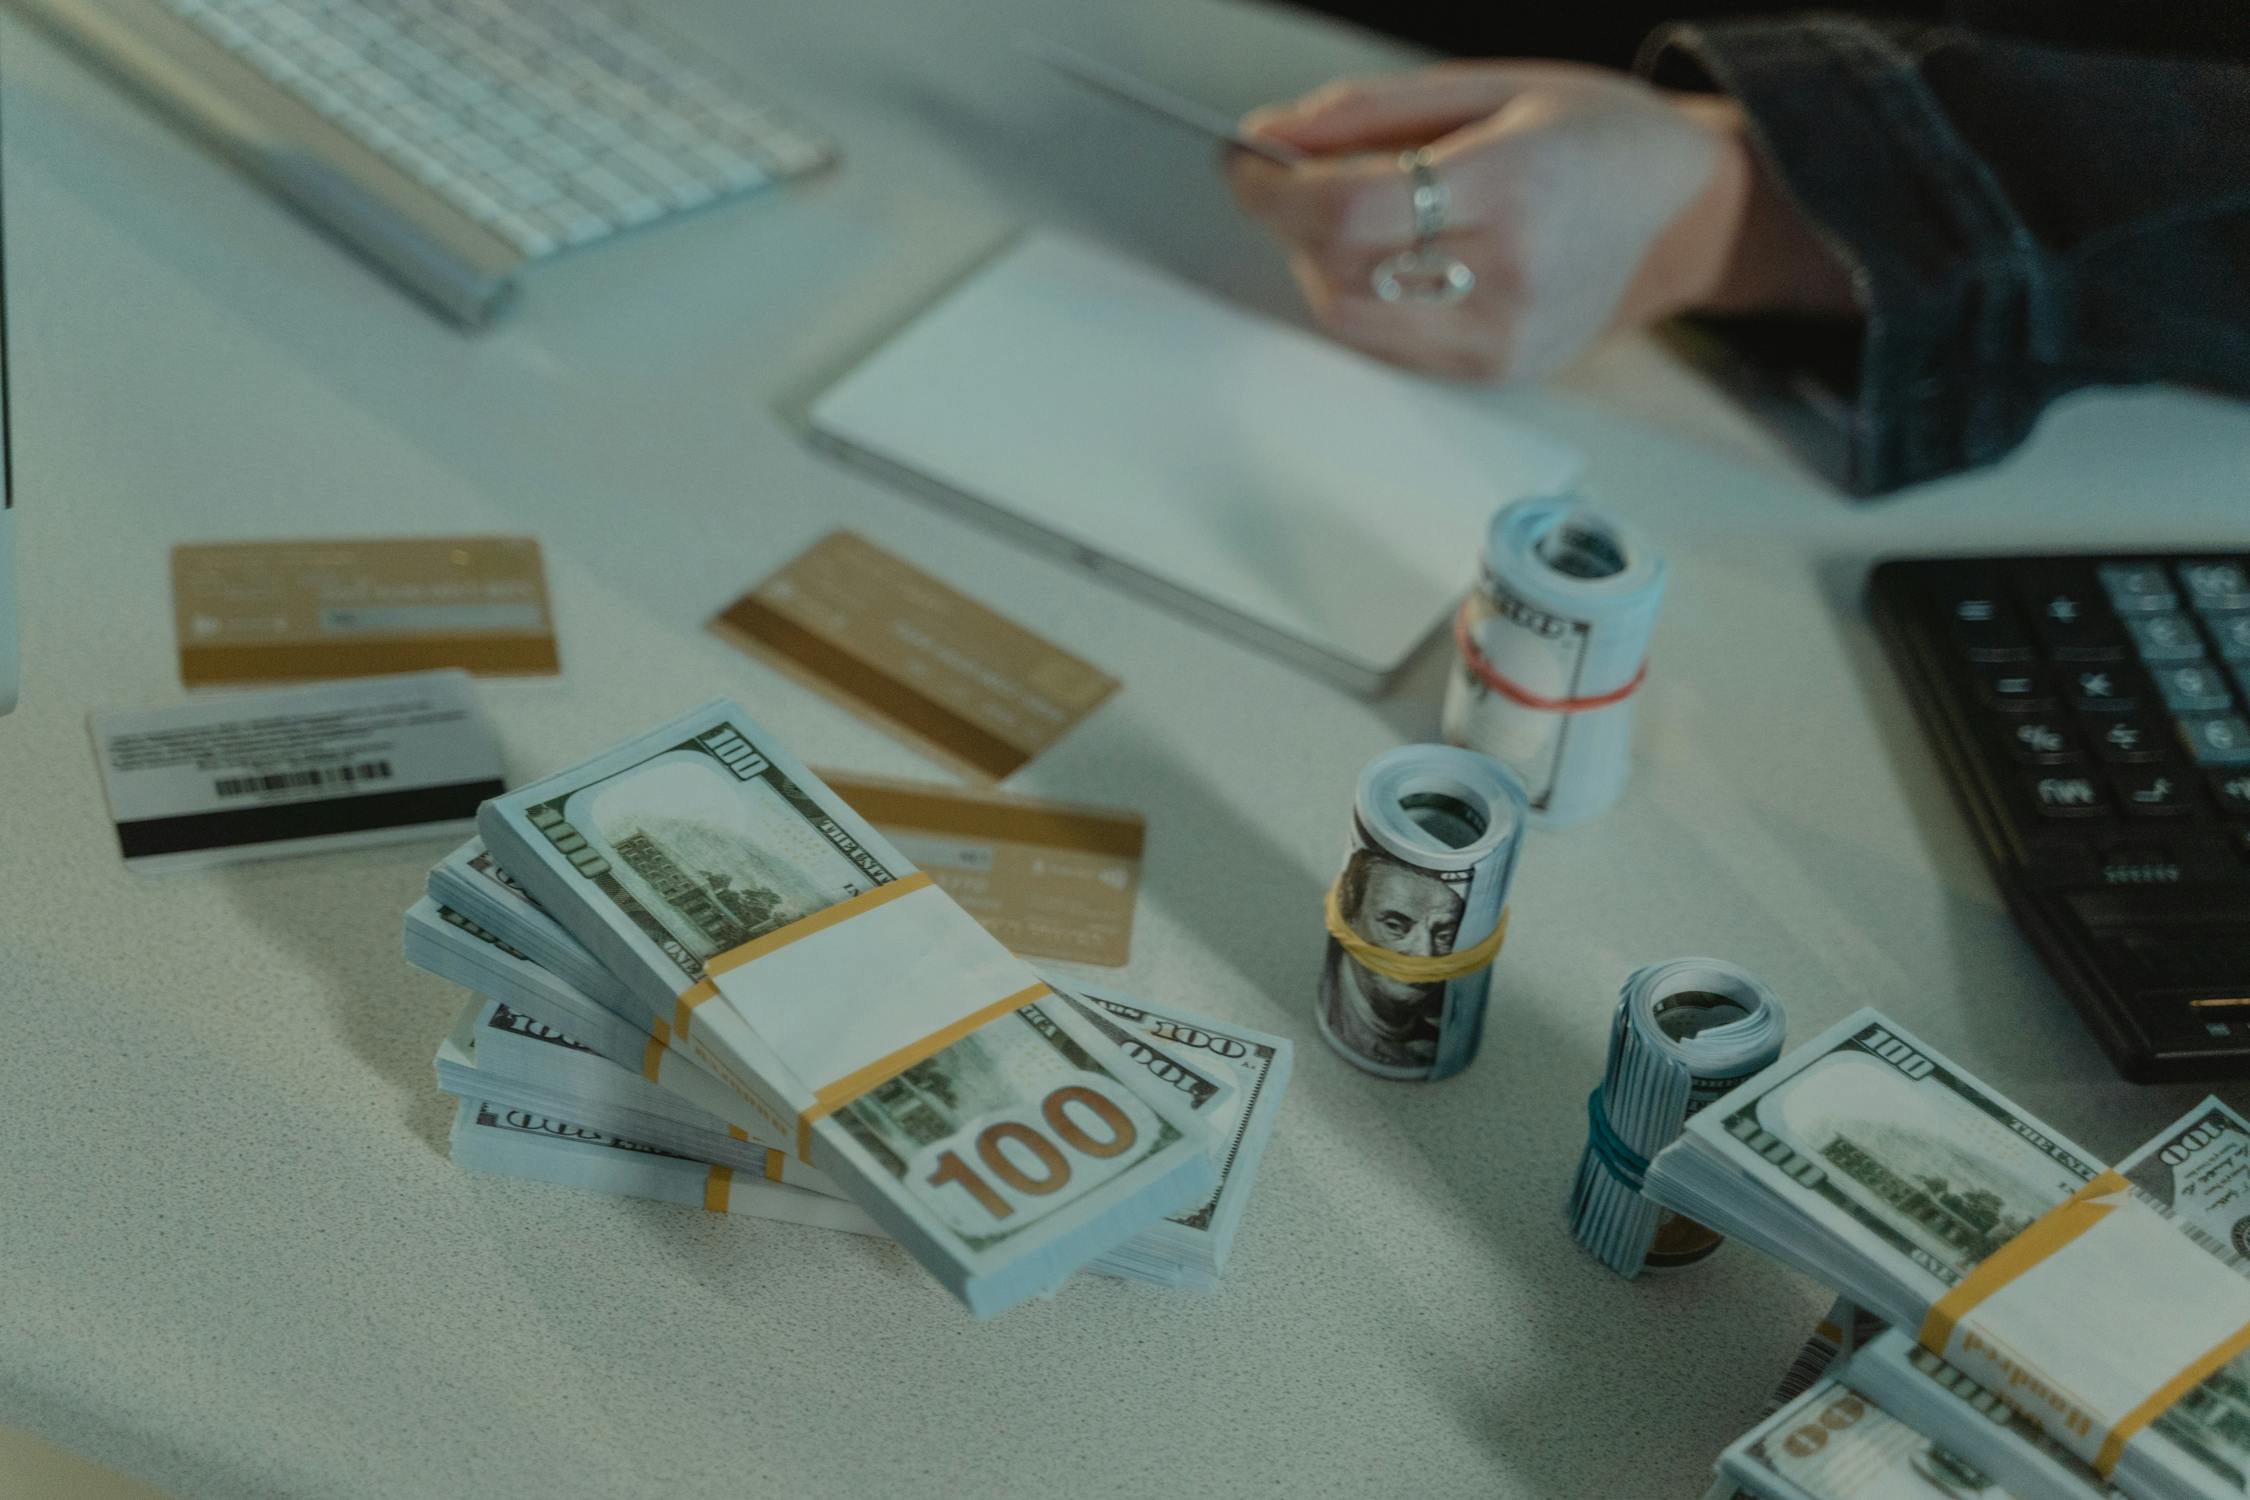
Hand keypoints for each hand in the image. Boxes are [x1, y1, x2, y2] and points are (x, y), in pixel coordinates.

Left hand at [1229, 62, 1852, 381]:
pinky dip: (1366, 297)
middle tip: (1310, 177)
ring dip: (1324, 265)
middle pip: (1338, 270)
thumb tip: (1271, 134)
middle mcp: (1512, 274)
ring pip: (1349, 318)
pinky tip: (1403, 256)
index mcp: (1514, 184)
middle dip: (1295, 223)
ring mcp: (1505, 337)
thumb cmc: (1598, 138)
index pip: (1348, 210)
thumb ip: (1370, 110)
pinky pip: (1386, 345)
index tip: (1245, 162)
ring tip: (1365, 216)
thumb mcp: (1492, 86)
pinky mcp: (1496, 372)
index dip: (1273, 190)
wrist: (1684, 214)